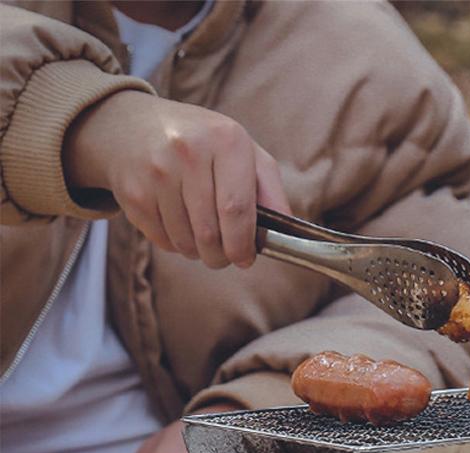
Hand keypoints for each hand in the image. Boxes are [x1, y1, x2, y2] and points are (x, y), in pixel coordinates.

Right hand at [64, 91, 289, 268]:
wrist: (131, 125)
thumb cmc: (201, 144)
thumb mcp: (242, 152)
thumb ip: (270, 190)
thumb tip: (286, 233)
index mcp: (225, 140)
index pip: (237, 209)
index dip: (243, 244)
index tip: (246, 258)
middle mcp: (188, 151)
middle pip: (210, 232)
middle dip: (221, 255)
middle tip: (224, 256)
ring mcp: (156, 171)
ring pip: (186, 242)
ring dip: (198, 252)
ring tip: (202, 237)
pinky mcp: (133, 192)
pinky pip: (162, 240)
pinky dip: (175, 244)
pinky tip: (178, 225)